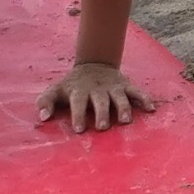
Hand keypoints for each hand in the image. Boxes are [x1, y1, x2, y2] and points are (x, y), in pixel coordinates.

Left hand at [36, 62, 153, 133]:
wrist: (94, 64)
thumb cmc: (72, 85)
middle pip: (100, 101)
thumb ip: (45, 102)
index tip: (79, 129)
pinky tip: (151, 109)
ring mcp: (114, 87)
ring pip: (120, 97)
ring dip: (123, 108)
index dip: (78, 114)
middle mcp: (97, 89)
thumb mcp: (55, 90)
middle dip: (102, 113)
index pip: (78, 101)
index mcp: (79, 90)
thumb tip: (43, 118)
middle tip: (103, 127)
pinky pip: (137, 92)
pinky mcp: (126, 86)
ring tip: (125, 121)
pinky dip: (145, 99)